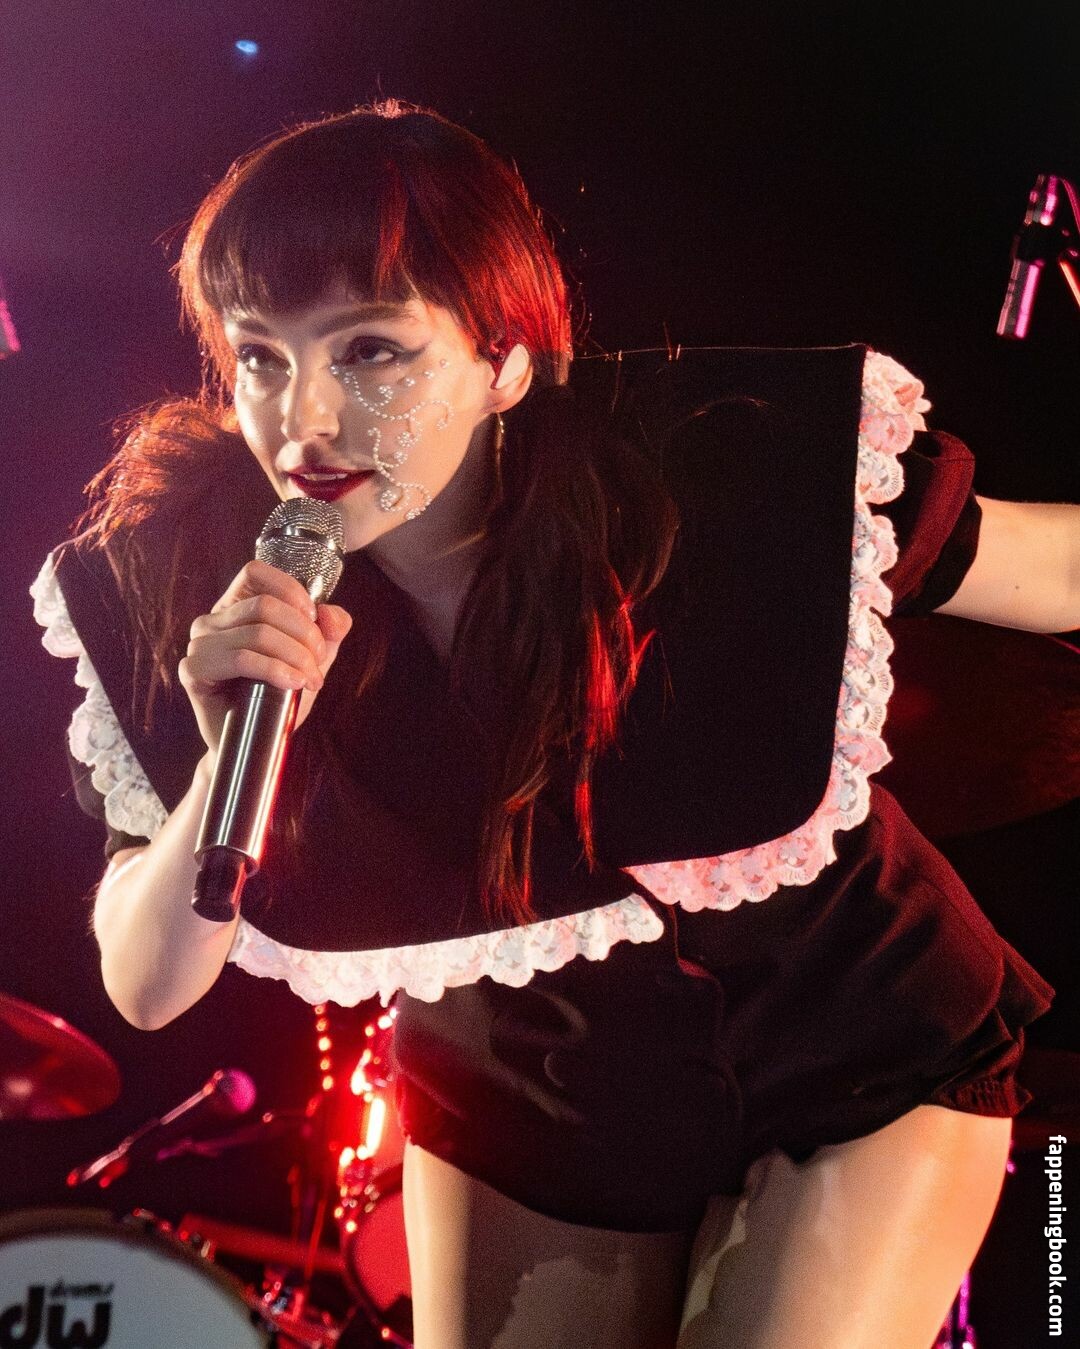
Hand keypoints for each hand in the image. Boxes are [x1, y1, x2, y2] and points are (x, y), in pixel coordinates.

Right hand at [178, 559, 352, 754]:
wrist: (255, 743)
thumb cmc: (278, 697)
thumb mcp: (312, 659)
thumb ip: (329, 631)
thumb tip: (332, 614)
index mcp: (235, 607)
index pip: (256, 572)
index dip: (291, 590)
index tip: (314, 619)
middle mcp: (212, 621)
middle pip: (266, 605)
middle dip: (304, 634)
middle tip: (319, 663)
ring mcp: (199, 645)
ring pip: (257, 632)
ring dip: (295, 656)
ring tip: (310, 679)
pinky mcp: (193, 671)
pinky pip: (241, 659)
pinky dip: (274, 669)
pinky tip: (292, 684)